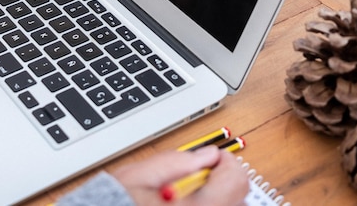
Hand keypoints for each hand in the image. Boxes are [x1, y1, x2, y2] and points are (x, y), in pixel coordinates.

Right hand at [112, 146, 248, 205]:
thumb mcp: (141, 176)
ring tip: (186, 194)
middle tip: (196, 175)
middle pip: (239, 198)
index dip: (226, 161)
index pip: (236, 179)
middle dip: (222, 181)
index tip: (211, 157)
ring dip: (217, 196)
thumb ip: (177, 161)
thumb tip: (207, 154)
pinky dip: (209, 204)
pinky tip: (184, 204)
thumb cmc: (117, 203)